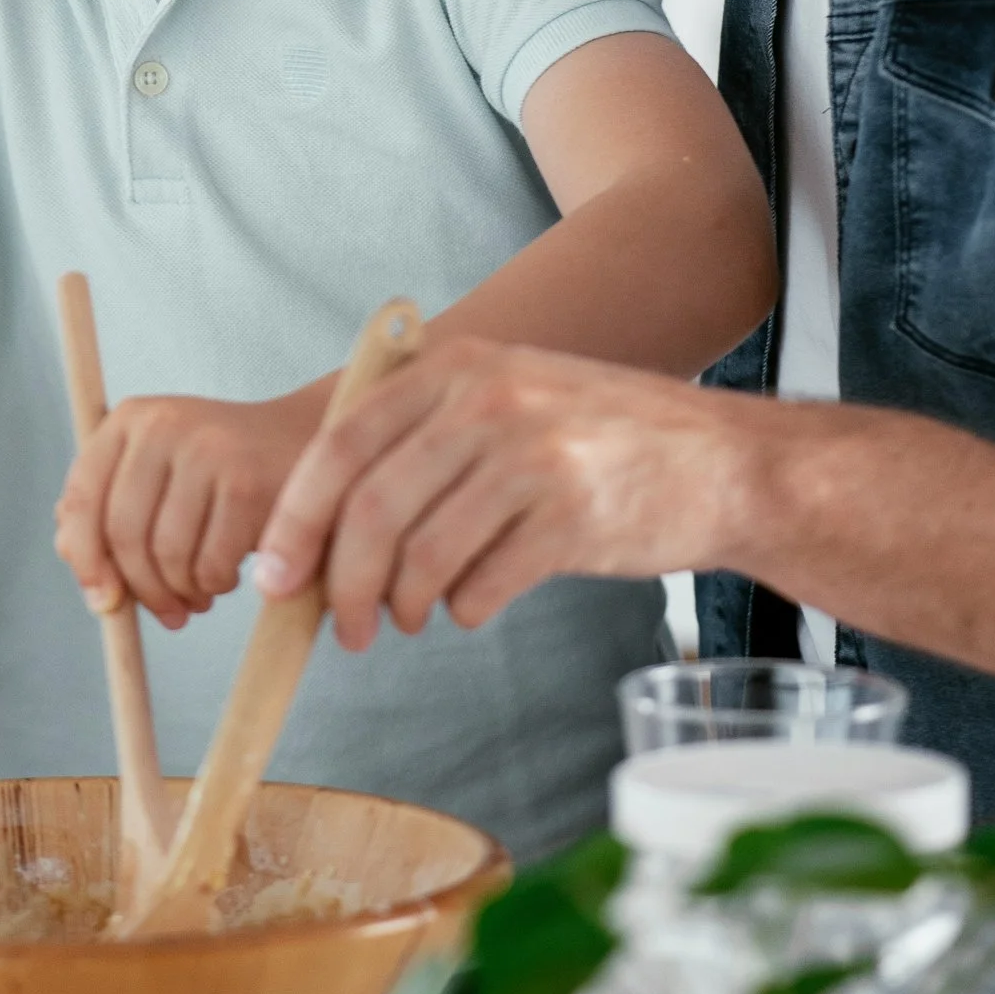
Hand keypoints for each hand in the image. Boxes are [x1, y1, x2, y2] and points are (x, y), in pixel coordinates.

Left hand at [56, 384, 329, 629]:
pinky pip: (211, 563)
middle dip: (142, 589)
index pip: (83, 496)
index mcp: (130, 420)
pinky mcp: (246, 482)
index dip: (86, 557)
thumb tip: (68, 551)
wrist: (302, 443)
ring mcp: (207, 449)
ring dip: (181, 592)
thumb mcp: (158, 473)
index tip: (101, 600)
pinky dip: (214, 585)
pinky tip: (226, 578)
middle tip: (164, 613)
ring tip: (197, 595)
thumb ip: (108, 506)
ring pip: (168, 554)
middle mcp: (163, 425)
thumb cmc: (220, 471)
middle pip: (125, 534)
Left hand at [248, 339, 748, 652]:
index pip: (340, 445)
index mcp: (456, 367)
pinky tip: (471, 607)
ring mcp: (532, 457)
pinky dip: (462, 611)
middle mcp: (488, 401)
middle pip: (370, 508)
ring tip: (403, 622)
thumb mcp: (508, 393)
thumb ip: (423, 435)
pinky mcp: (572, 520)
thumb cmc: (597, 438)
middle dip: (337, 582)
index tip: (274, 573)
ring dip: (397, 607)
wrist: (720, 461)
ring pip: (420, 557)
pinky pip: (482, 586)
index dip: (294, 518)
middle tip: (339, 626)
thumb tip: (322, 525)